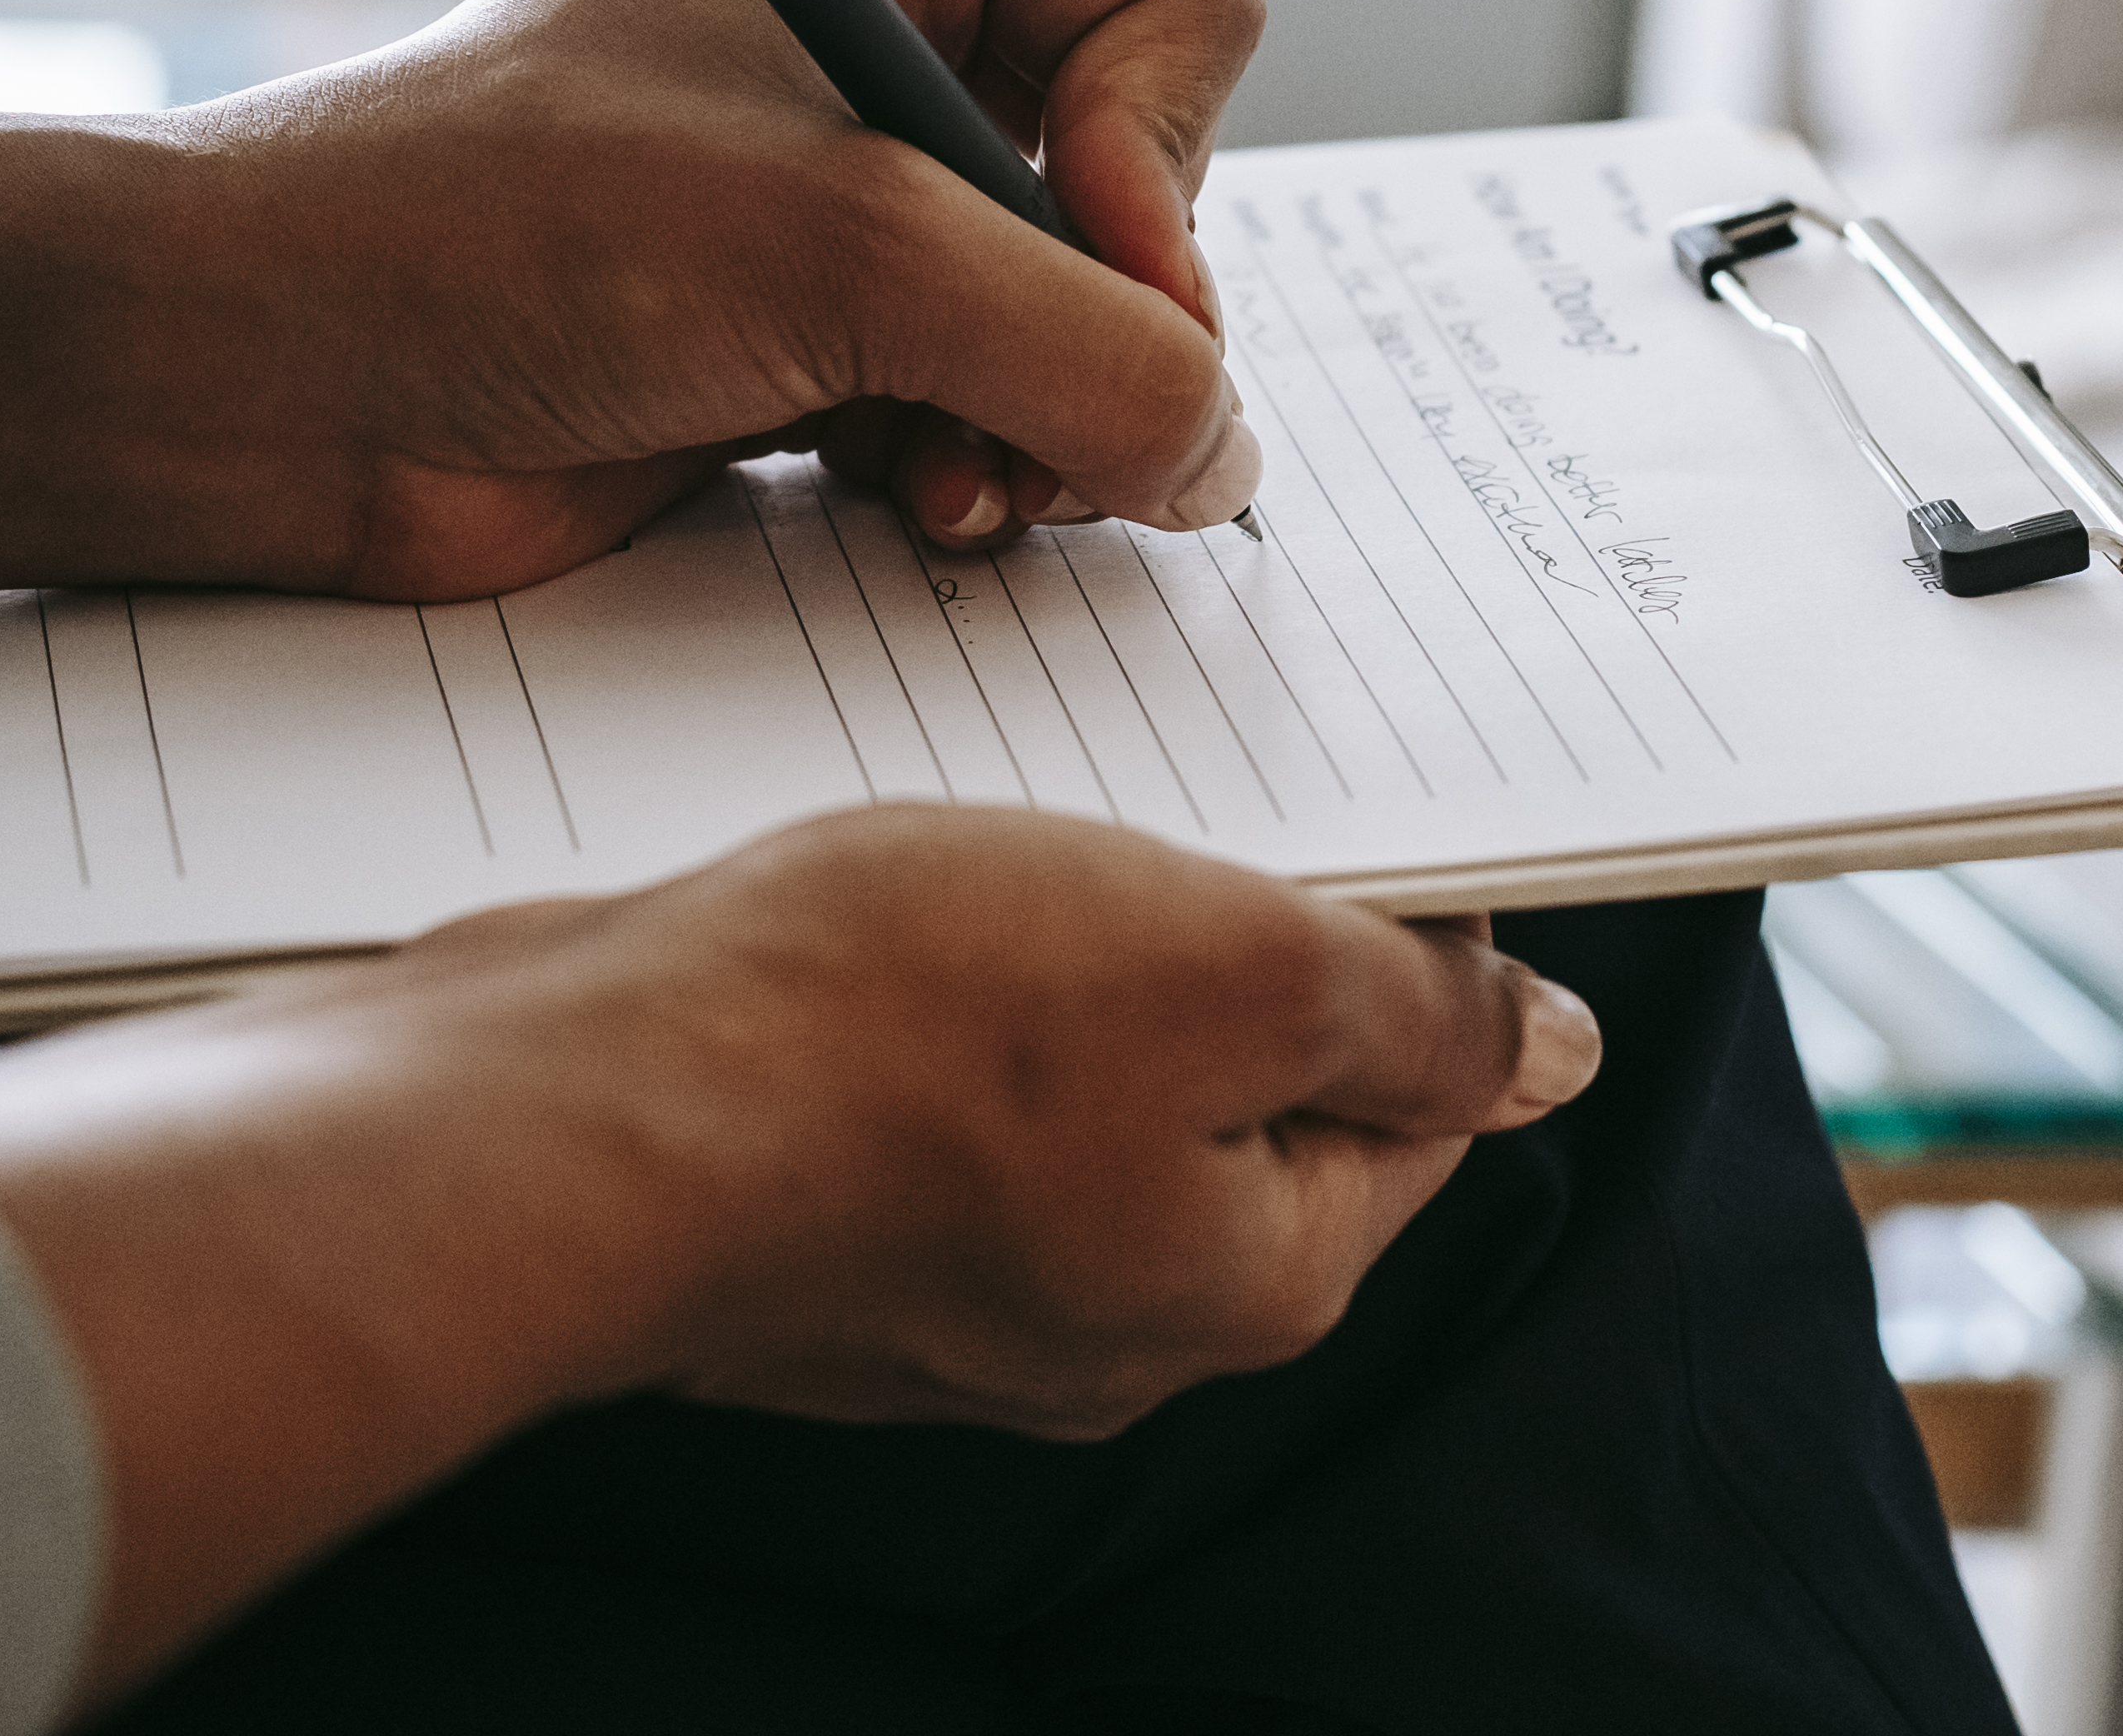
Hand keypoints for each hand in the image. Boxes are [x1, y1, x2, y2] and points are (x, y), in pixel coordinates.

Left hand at [0, 0, 1258, 644]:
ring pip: (1085, 328)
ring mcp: (857, 207)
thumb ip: (1087, 349)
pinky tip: (888, 512)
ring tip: (938, 488)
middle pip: (1151, 188)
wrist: (262, 384)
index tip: (1096, 252)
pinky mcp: (815, 351)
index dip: (1165, 148)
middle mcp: (893, 40)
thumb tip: (1222, 460)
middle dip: (1102, 327)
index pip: (1174, 5)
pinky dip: (971, 478)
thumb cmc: (499, 231)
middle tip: (1013, 419)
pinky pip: (995, 418)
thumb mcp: (845, 254)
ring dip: (1038, 430)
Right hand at [0, 804, 1602, 1705]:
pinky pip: (930, 1088)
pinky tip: (879, 903)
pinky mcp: (819, 1228)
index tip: (1354, 824)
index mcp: (1250, 1281)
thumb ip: (1414, 1012)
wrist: (573, 1106)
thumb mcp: (1234, 965)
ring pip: (1078, 1077)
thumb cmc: (890, 1034)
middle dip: (1221, 937)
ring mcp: (949, 1291)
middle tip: (1163, 803)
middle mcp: (1110, 1320)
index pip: (1417, 1102)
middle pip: (1243, 1091)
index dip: (1411, 945)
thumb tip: (1549, 1053)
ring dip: (1065, 943)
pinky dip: (927, 986)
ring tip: (1007, 838)